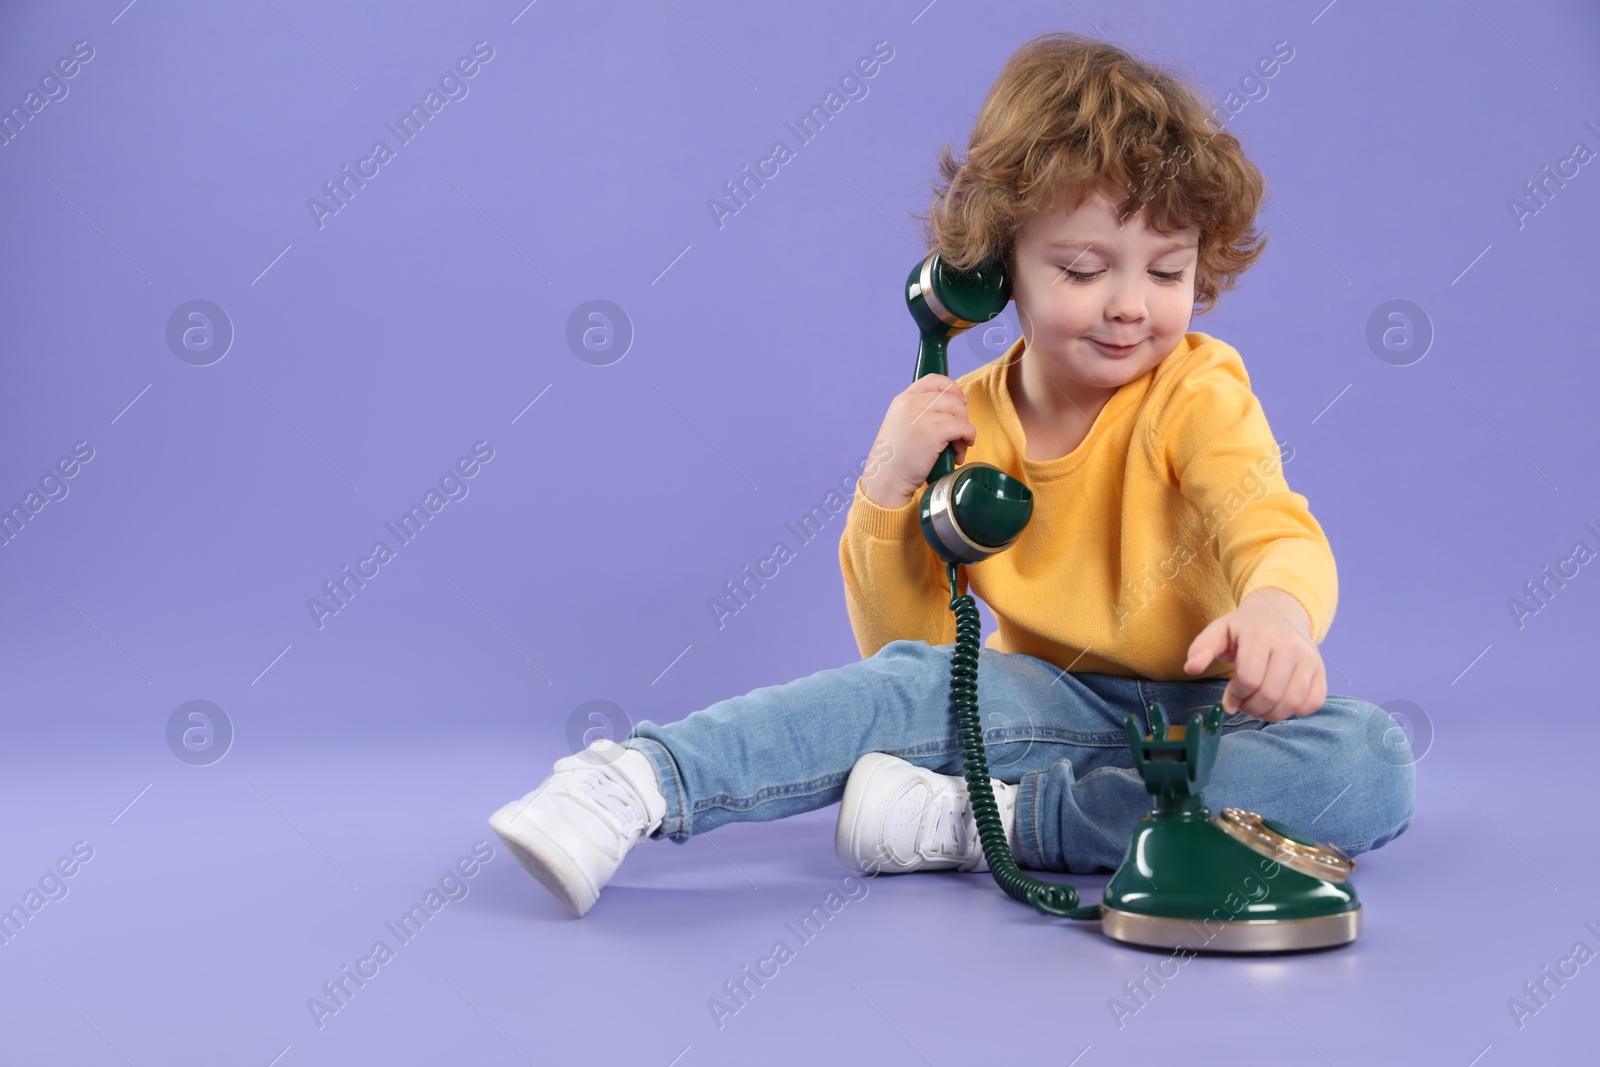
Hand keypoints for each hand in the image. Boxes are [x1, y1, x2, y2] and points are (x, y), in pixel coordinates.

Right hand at [858, 374, 975, 508]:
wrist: (886, 479)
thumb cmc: (896, 459)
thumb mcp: (900, 425)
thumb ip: (919, 412)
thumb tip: (952, 408)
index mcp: (903, 399)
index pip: (933, 380)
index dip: (952, 388)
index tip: (960, 401)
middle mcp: (911, 403)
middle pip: (951, 397)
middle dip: (961, 415)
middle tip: (958, 435)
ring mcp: (922, 416)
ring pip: (959, 411)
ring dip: (964, 429)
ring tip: (957, 448)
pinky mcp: (933, 432)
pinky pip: (963, 427)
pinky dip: (967, 438)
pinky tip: (959, 452)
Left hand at [1182, 588, 1326, 721]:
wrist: (1280, 612)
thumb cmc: (1244, 628)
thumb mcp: (1218, 631)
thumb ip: (1201, 649)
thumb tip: (1190, 669)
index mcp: (1260, 635)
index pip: (1249, 679)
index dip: (1235, 696)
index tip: (1229, 698)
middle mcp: (1289, 646)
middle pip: (1270, 694)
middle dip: (1251, 708)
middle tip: (1243, 704)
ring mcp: (1309, 659)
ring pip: (1292, 703)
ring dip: (1271, 714)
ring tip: (1259, 706)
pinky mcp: (1320, 671)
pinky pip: (1313, 703)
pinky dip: (1296, 711)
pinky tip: (1280, 702)